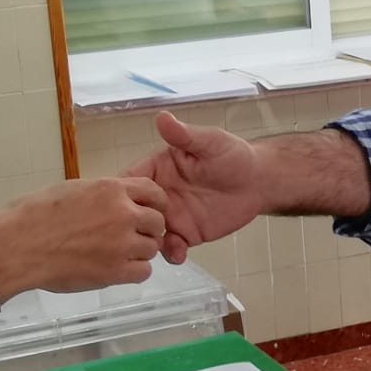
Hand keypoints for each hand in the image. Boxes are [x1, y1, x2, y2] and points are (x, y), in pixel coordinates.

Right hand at [0, 177, 167, 296]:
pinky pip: (143, 272)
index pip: (153, 192)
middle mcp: (122, 214)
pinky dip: (134, 271)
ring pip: (151, 248)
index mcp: (110, 189)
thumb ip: (100, 195)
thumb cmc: (32, 216)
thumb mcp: (71, 190)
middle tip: (131, 238)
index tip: (149, 212)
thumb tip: (112, 201)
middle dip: (148, 230)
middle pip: (157, 222)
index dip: (154, 204)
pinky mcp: (115, 271)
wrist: (16, 246)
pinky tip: (117, 269)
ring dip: (139, 252)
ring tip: (118, 255)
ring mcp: (121, 243)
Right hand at [124, 112, 263, 263]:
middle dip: (128, 224)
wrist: (258, 182)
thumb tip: (163, 117)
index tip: (111, 204)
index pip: (130, 180)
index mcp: (157, 170)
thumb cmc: (232, 155)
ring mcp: (173, 217)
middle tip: (129, 233)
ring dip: (147, 242)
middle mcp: (160, 195)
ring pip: (149, 234)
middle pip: (134, 212)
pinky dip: (171, 253)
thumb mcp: (208, 142)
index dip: (119, 192)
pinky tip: (178, 254)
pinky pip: (173, 247)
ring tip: (155, 246)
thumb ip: (185, 136)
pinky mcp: (188, 234)